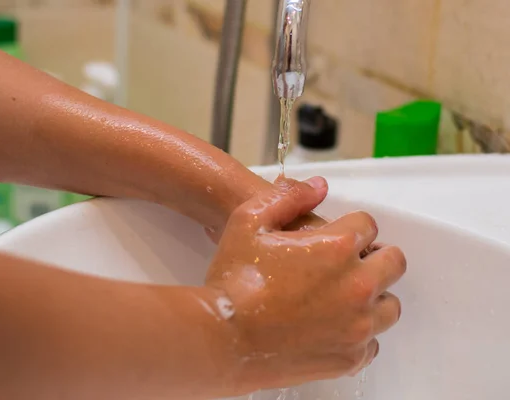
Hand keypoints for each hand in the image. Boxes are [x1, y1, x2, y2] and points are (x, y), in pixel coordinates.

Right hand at [206, 178, 405, 392]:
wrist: (222, 340)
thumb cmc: (233, 281)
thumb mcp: (248, 222)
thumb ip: (288, 196)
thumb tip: (319, 186)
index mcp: (337, 248)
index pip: (369, 225)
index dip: (350, 228)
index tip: (335, 239)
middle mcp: (357, 286)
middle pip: (393, 262)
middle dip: (373, 257)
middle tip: (344, 265)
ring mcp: (357, 326)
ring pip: (389, 304)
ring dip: (372, 296)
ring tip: (340, 298)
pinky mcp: (350, 357)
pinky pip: (374, 342)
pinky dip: (359, 333)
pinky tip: (333, 327)